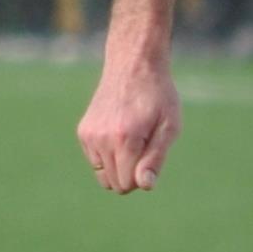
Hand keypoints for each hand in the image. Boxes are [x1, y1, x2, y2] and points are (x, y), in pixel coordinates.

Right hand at [78, 52, 180, 193]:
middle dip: (131, 175)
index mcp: (125, 139)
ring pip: (103, 176)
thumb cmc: (158, 96)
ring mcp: (89, 135)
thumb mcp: (169, 126)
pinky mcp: (83, 132)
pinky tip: (119, 134)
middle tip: (144, 148)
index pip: (128, 183)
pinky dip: (107, 156)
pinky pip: (95, 161)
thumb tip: (145, 185)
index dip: (143, 177)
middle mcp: (102, 139)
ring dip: (118, 167)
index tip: (152, 155)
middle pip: (115, 184)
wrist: (133, 65)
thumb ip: (156, 158)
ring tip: (132, 141)